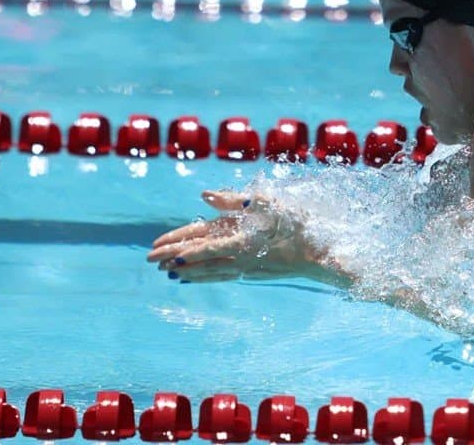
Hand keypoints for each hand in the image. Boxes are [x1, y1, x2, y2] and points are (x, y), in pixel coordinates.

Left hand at [146, 190, 311, 282]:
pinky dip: (207, 276)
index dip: (183, 251)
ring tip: (168, 275)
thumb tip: (204, 196)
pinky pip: (224, 274)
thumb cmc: (299, 225)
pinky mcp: (255, 271)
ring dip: (189, 272)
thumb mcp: (270, 204)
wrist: (322, 255)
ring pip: (211, 271)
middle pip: (202, 260)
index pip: (206, 247)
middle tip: (151, 262)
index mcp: (243, 241)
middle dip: (176, 260)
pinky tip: (199, 278)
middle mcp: (242, 259)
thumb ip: (235, 200)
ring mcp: (248, 268)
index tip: (162, 255)